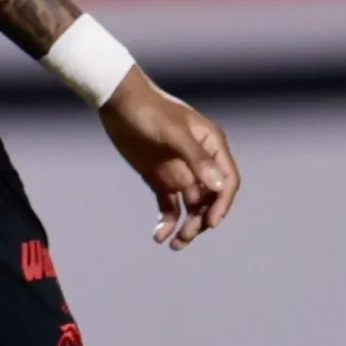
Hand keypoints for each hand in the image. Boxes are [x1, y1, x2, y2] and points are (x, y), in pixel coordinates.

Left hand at [99, 68, 239, 248]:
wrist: (117, 101)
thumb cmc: (149, 110)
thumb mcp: (173, 133)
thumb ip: (196, 159)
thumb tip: (219, 187)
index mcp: (211, 146)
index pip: (227, 182)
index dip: (222, 204)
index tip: (209, 223)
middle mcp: (200, 163)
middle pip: (210, 200)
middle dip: (201, 220)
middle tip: (185, 236)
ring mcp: (180, 172)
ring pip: (192, 207)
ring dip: (187, 226)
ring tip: (174, 244)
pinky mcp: (160, 180)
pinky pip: (169, 207)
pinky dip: (167, 223)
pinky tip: (159, 236)